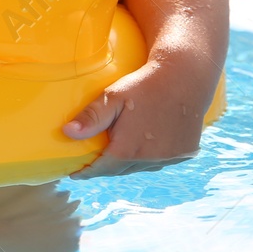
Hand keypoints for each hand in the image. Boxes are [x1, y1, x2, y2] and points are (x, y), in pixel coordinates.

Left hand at [64, 60, 204, 178]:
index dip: (88, 172)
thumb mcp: (113, 98)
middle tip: (94, 164)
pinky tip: (144, 150)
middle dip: (106, 169)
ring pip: (142, 168)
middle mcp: (150, 159)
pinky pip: (161, 162)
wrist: (186, 76)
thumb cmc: (144, 85)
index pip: (102, 169)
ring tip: (117, 157)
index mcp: (128, 150)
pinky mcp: (185, 153)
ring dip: (129, 164)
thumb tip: (67, 133)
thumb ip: (91, 118)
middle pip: (122, 170)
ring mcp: (170, 158)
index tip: (76, 175)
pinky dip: (150, 159)